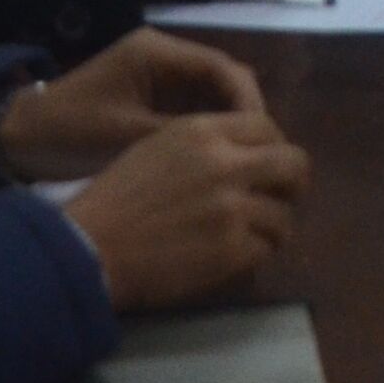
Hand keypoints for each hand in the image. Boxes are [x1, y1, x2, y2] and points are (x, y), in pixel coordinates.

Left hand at [0, 26, 265, 176]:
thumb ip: (181, 137)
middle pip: (222, 78)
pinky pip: (192, 108)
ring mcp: (158, 75)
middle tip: (260, 153)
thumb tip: (234, 153)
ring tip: (245, 160)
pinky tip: (217, 160)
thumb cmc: (70, 134)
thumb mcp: (127, 137)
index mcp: (157, 53)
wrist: (17, 140)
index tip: (262, 138)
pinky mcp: (151, 96)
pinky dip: (207, 130)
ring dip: (227, 124)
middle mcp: (163, 56)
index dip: (247, 102)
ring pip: (211, 94)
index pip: (222, 68)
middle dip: (243, 114)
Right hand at [58, 109, 308, 311]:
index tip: (267, 167)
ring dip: (273, 227)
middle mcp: (226, 163)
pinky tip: (238, 256)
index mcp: (204, 131)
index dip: (274, 147)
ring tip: (254, 236)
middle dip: (293, 183)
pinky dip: (257, 254)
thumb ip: (205, 143)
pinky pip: (266, 249)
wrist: (89, 248)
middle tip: (279, 199)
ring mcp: (232, 207)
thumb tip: (246, 152)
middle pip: (294, 164)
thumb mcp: (157, 147)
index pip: (268, 126)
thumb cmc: (114, 199)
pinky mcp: (232, 249)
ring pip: (284, 215)